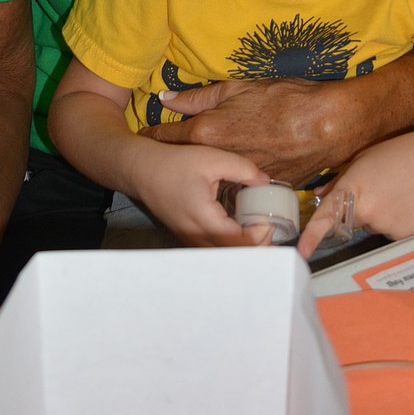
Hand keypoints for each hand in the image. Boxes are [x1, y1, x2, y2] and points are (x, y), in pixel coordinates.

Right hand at [132, 144, 269, 246]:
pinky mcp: (188, 236)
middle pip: (234, 256)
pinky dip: (230, 241)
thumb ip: (243, 169)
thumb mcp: (212, 158)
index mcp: (205, 221)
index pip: (241, 245)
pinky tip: (237, 222)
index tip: (271, 220)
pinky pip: (214, 248)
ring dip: (243, 245)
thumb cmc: (174, 164)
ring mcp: (190, 240)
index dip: (261, 237)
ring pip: (224, 255)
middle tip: (269, 224)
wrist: (142, 169)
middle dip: (256, 245)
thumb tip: (265, 181)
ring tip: (256, 224)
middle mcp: (197, 237)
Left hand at [141, 78, 339, 186]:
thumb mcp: (238, 88)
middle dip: (179, 158)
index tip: (143, 137)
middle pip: (189, 161)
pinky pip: (241, 189)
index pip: (168, 137)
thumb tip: (166, 98)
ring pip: (214, 180)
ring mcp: (240, 179)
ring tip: (202, 168)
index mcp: (208, 132)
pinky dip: (236, 183)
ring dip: (208, 175)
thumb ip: (198, 97)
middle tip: (168, 153)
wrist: (329, 123)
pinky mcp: (263, 190)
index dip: (154, 135)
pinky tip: (238, 175)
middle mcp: (220, 160)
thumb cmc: (285, 99)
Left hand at [297, 129, 413, 259]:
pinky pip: (389, 233)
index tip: (301, 253)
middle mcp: (367, 210)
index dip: (311, 236)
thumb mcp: (362, 161)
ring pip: (371, 227)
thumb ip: (338, 181)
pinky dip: (394, 222)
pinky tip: (406, 204)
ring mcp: (385, 225)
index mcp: (352, 188)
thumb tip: (319, 196)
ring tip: (395, 193)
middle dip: (358, 209)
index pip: (326, 216)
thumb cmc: (395, 155)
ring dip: (378, 215)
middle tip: (378, 188)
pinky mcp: (402, 234)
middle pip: (351, 221)